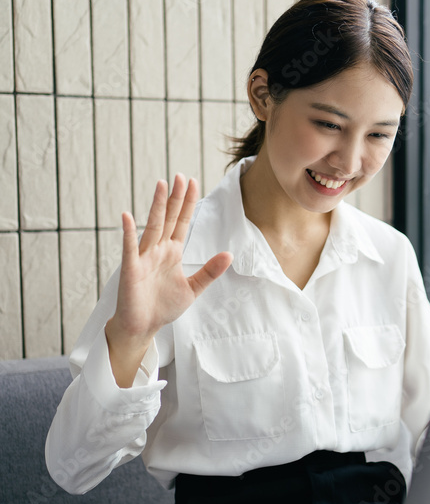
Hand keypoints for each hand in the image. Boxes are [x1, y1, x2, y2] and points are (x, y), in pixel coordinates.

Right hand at [105, 175, 232, 386]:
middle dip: (175, 198)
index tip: (193, 182)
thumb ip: (209, 271)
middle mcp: (158, 250)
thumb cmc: (163, 307)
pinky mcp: (131, 269)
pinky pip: (130, 248)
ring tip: (161, 185)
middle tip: (180, 175)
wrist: (143, 327)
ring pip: (152, 226)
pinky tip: (126, 216)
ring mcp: (143, 257)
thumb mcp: (193, 288)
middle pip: (169, 218)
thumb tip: (229, 255)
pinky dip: (128, 232)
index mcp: (172, 253)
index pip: (182, 222)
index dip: (188, 203)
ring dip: (157, 206)